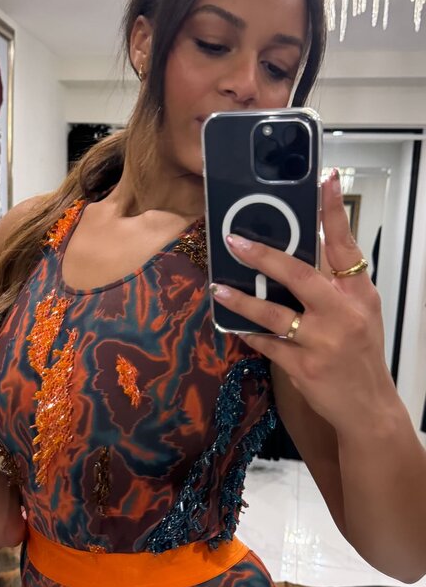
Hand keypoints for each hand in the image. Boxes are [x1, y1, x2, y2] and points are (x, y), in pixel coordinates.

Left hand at [209, 171, 394, 430]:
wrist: (368, 407)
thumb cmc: (360, 354)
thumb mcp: (360, 313)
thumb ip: (334, 285)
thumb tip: (296, 256)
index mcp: (358, 294)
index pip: (346, 244)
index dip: (333, 212)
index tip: (324, 179)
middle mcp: (342, 313)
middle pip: (300, 275)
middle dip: (264, 256)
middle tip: (235, 241)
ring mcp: (323, 342)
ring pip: (274, 314)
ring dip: (242, 299)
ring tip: (218, 288)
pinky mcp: (304, 368)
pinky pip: (268, 345)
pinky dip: (249, 333)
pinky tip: (233, 325)